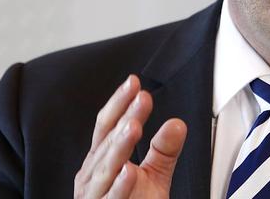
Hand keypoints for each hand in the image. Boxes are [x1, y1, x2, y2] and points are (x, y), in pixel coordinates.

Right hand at [74, 75, 186, 197]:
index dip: (119, 103)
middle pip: (108, 141)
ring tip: (134, 126)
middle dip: (125, 118)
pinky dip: (118, 186)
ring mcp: (93, 196)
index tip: (135, 82)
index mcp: (101, 160)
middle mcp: (92, 175)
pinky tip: (128, 171)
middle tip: (142, 98)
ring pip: (105, 168)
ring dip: (119, 146)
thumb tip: (178, 123)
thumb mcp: (154, 177)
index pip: (107, 126)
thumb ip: (164, 151)